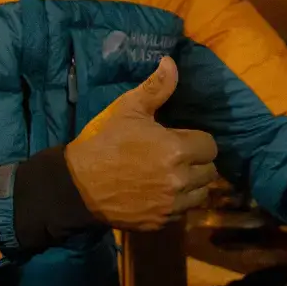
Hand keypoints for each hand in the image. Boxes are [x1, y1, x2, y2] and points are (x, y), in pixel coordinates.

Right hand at [64, 58, 220, 231]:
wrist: (76, 185)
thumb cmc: (104, 142)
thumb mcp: (127, 109)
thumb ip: (156, 88)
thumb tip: (171, 62)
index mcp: (177, 150)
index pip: (210, 146)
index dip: (197, 140)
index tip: (181, 138)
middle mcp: (179, 180)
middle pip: (210, 171)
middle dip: (197, 162)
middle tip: (177, 156)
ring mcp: (170, 205)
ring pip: (200, 194)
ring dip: (192, 184)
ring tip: (173, 175)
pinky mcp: (160, 223)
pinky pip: (183, 212)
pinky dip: (178, 203)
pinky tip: (160, 192)